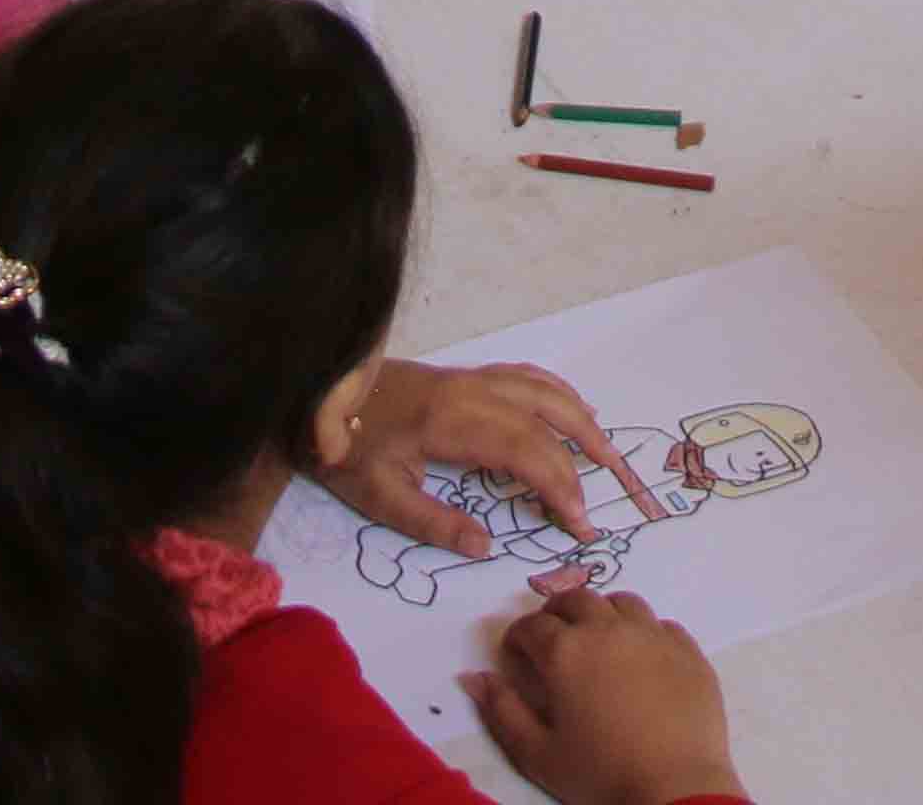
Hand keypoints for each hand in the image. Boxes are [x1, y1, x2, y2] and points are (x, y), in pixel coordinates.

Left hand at [319, 360, 670, 555]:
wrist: (315, 393)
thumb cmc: (346, 448)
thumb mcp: (378, 497)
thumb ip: (433, 524)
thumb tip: (486, 547)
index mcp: (453, 422)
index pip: (526, 453)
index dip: (560, 488)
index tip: (578, 524)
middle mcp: (472, 392)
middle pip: (544, 424)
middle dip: (577, 466)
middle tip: (596, 508)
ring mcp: (471, 378)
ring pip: (543, 391)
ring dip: (580, 421)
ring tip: (608, 454)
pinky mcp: (465, 375)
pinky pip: (525, 375)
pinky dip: (558, 392)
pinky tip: (573, 409)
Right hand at [473, 589, 742, 804]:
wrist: (675, 787)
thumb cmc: (599, 773)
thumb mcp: (536, 753)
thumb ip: (501, 710)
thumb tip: (473, 676)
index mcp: (565, 651)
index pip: (532, 625)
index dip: (518, 636)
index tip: (515, 653)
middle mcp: (608, 629)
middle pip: (576, 599)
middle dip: (556, 613)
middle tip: (552, 636)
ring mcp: (653, 635)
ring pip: (621, 603)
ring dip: (602, 613)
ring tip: (598, 637)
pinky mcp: (687, 650)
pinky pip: (661, 625)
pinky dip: (644, 632)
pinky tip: (642, 657)